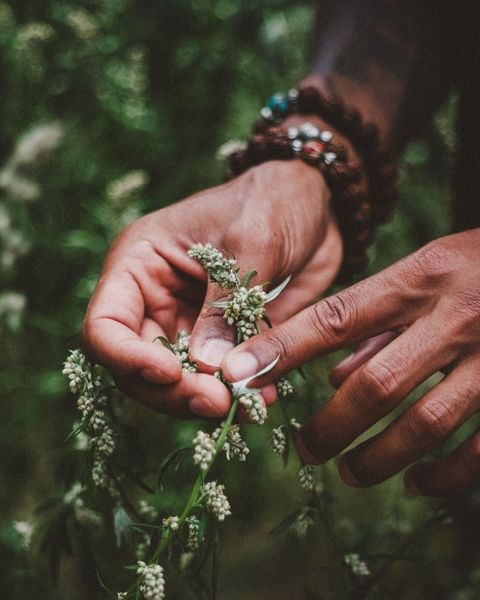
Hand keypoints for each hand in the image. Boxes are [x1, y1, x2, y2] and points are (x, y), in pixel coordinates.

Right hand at [82, 160, 341, 418]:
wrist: (313, 207)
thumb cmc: (271, 202)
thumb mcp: (249, 242)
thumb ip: (225, 303)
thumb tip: (207, 367)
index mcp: (140, 265)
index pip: (105, 326)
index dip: (127, 358)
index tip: (170, 373)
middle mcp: (154, 301)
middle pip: (137, 369)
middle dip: (173, 391)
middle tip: (218, 401)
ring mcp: (188, 325)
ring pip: (176, 384)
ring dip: (204, 402)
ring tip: (247, 406)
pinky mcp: (223, 342)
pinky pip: (218, 381)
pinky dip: (236, 395)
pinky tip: (263, 397)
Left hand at [221, 230, 479, 495]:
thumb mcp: (426, 272)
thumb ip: (379, 322)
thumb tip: (336, 376)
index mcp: (421, 277)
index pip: (337, 317)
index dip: (282, 348)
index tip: (235, 373)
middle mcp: (455, 314)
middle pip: (377, 384)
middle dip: (330, 424)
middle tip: (303, 449)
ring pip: (426, 423)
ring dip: (377, 457)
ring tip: (347, 472)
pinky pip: (479, 447)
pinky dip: (443, 474)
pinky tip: (416, 483)